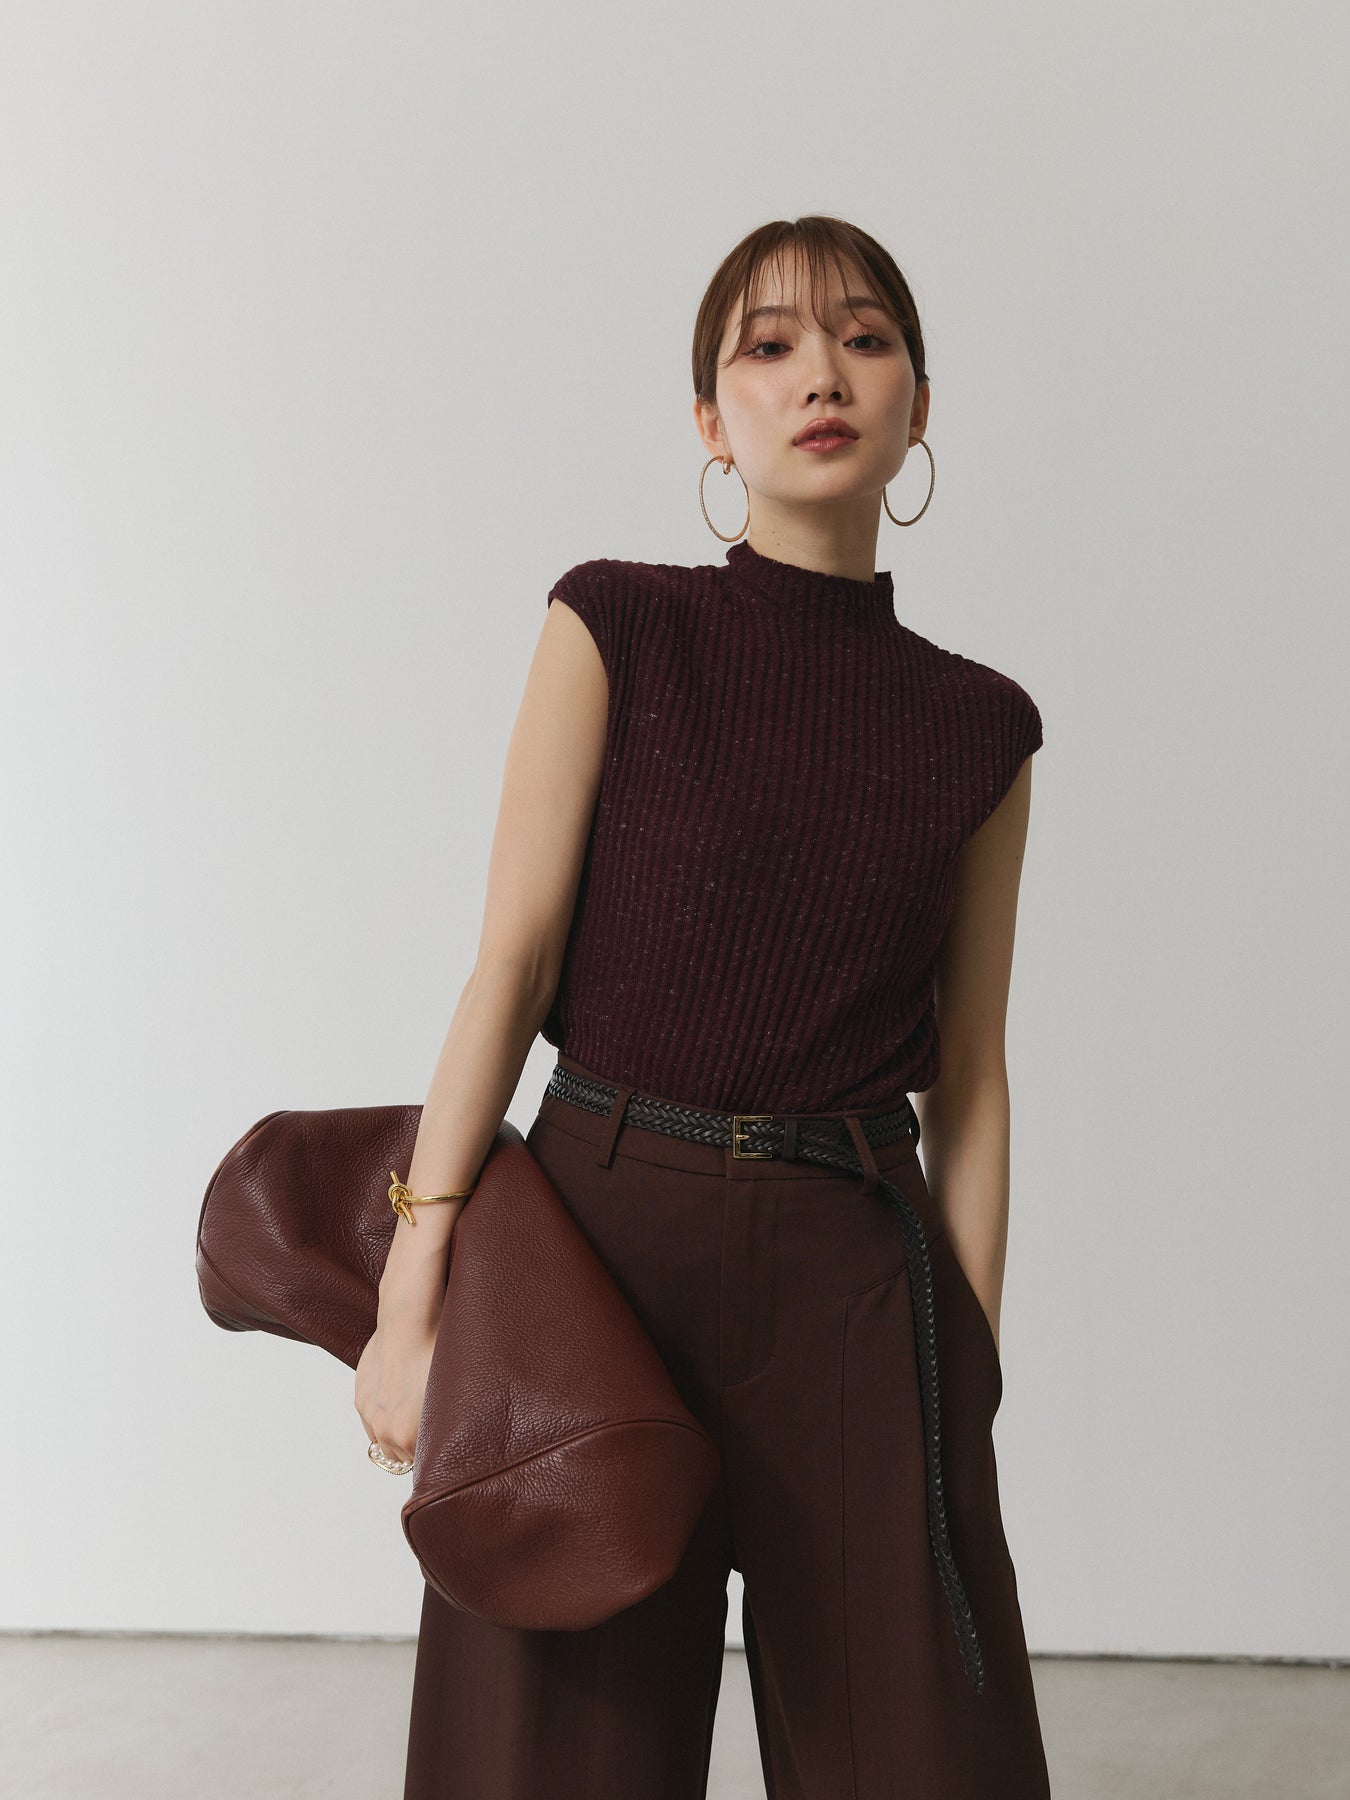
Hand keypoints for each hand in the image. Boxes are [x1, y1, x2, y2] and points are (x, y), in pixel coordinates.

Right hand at [355, 1318, 437, 1468]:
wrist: (409, 1323)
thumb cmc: (435, 1353)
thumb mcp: (452, 1394)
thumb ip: (447, 1426)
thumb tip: (454, 1436)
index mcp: (409, 1436)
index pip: (423, 1463)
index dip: (435, 1453)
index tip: (443, 1444)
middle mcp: (385, 1431)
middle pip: (402, 1458)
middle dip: (415, 1447)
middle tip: (430, 1429)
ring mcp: (370, 1414)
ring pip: (383, 1443)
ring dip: (396, 1436)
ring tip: (413, 1417)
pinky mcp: (360, 1398)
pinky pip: (371, 1423)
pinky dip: (382, 1420)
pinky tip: (398, 1404)